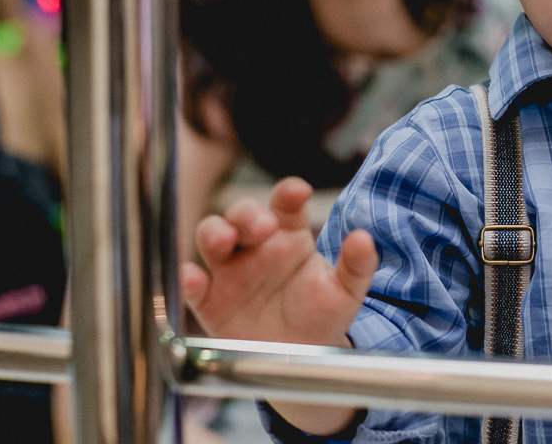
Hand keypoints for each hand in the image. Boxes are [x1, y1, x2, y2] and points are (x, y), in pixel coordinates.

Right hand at [180, 176, 377, 346]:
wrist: (300, 359)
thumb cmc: (321, 315)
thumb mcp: (345, 292)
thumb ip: (356, 266)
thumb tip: (364, 238)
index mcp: (289, 235)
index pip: (285, 204)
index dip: (288, 193)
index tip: (296, 191)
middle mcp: (256, 246)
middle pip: (241, 214)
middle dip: (247, 214)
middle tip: (262, 226)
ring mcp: (230, 271)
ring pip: (211, 238)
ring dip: (213, 233)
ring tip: (223, 240)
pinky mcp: (210, 300)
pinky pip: (193, 286)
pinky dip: (187, 280)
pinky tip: (191, 279)